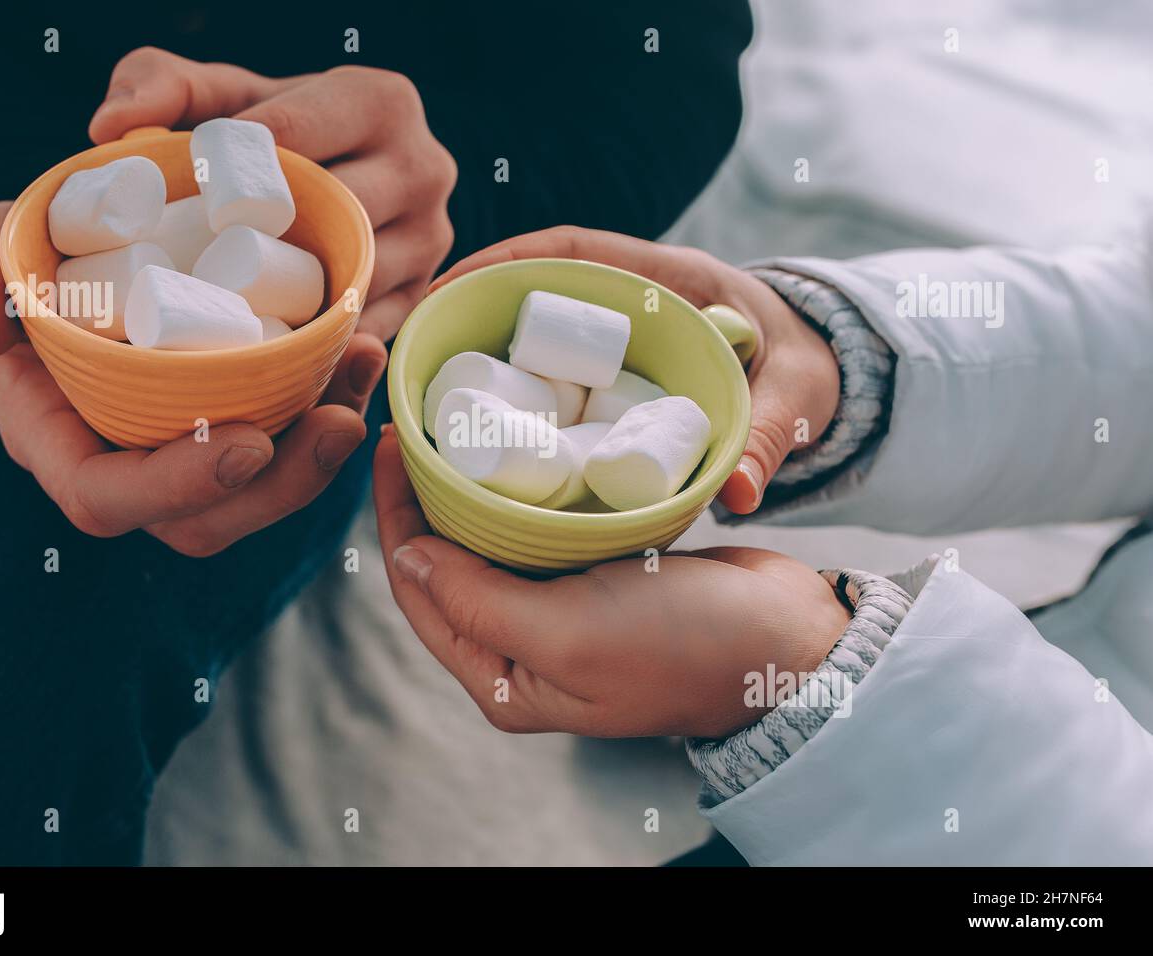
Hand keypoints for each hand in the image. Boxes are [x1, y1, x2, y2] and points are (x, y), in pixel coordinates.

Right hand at [0, 201, 386, 555]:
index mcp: (58, 440)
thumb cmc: (5, 257)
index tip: (248, 443)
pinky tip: (360, 347)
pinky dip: (334, 394)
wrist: (62, 248)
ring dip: (326, 445)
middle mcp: (130, 459)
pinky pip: (291, 432)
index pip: (108, 499)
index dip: (179, 488)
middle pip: (210, 519)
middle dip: (285, 486)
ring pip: (265, 486)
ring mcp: (188, 444)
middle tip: (339, 422)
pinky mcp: (235, 413)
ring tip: (363, 368)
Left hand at [89, 47, 457, 340]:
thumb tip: (111, 130)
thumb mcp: (217, 94)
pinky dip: (321, 343)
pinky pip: (371, 329)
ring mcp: (432, 239)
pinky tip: (270, 346)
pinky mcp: (422, 296)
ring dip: (296, 301)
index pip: (298, 136)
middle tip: (198, 260)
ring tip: (229, 307)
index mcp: (381, 101)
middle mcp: (424, 169)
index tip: (182, 195)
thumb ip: (161, 85)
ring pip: (360, 278)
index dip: (234, 169)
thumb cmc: (267, 134)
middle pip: (337, 212)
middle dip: (268, 238)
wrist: (334, 175)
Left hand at [373, 429, 849, 736]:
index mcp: (503, 678)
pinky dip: (522, 493)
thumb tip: (406, 558)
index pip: (420, 593)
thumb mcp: (566, 633)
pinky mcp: (600, 577)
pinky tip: (514, 451)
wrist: (789, 641)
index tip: (392, 444)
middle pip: (449, 566)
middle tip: (416, 424)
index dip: (395, 520)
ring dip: (470, 492)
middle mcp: (524, 649)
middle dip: (424, 500)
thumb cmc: (680, 645)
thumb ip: (476, 601)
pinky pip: (541, 532)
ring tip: (453, 427)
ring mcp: (563, 612)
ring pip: (491, 545)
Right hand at [432, 226, 840, 513]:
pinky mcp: (615, 376)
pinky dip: (514, 395)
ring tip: (426, 393)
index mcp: (667, 281)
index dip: (504, 260)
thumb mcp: (798, 393)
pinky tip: (477, 433)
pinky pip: (553, 375)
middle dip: (471, 311)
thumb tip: (737, 495)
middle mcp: (630, 305)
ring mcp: (617, 341)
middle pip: (534, 292)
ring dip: (483, 355)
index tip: (450, 288)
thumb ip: (772, 435)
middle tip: (417, 350)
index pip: (571, 251)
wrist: (829, 372)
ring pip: (536, 336)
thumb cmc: (808, 365)